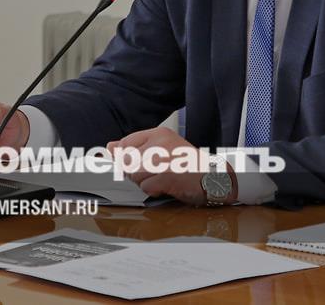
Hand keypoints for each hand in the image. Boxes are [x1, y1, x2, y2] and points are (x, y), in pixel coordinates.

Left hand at [107, 127, 236, 205]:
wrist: (215, 178)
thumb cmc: (190, 166)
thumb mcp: (163, 150)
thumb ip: (136, 148)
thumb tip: (110, 147)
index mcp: (160, 133)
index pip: (125, 144)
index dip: (126, 158)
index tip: (133, 165)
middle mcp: (161, 142)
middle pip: (127, 161)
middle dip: (136, 173)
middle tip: (156, 173)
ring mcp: (164, 158)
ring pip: (134, 175)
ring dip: (145, 182)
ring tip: (164, 178)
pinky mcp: (167, 175)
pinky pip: (146, 187)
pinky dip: (155, 191)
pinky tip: (168, 186)